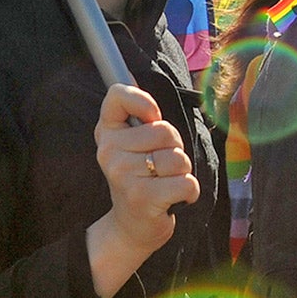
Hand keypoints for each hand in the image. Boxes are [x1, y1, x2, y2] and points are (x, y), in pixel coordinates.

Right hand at [85, 84, 198, 297]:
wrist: (131, 227)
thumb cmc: (141, 177)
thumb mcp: (132, 144)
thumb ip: (137, 115)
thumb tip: (128, 69)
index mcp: (106, 133)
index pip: (116, 95)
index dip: (142, 101)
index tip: (151, 117)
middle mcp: (109, 152)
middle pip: (165, 130)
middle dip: (175, 148)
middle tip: (160, 166)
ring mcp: (124, 175)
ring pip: (178, 158)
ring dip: (182, 172)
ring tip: (165, 183)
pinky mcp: (143, 198)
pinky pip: (186, 182)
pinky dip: (189, 191)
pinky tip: (174, 199)